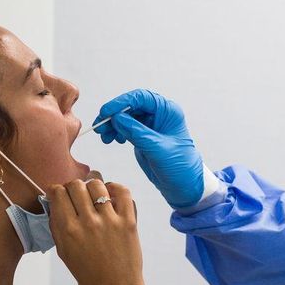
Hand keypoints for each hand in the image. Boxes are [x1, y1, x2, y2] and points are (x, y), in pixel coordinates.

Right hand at [47, 173, 145, 284]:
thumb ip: (57, 225)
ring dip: (92, 186)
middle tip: (76, 195)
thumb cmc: (88, 272)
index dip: (57, 190)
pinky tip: (110, 194)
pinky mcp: (128, 222)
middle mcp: (88, 223)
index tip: (59, 193)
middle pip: (76, 185)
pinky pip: (122, 192)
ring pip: (97, 185)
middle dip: (73, 186)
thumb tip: (54, 201)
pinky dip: (115, 187)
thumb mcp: (64, 251)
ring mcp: (109, 221)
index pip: (58, 193)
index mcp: (68, 231)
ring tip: (93, 196)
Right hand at [94, 89, 203, 207]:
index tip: (106, 112)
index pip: (141, 98)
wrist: (184, 186)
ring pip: (126, 117)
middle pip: (131, 106)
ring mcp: (150, 125)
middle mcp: (159, 115)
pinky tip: (112, 140)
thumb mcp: (157, 149)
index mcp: (168, 111)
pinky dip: (116, 132)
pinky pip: (125, 128)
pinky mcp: (143, 136)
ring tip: (104, 137)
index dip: (121, 103)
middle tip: (100, 127)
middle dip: (114, 115)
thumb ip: (136, 132)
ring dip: (113, 124)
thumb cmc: (179, 166)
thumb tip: (116, 117)